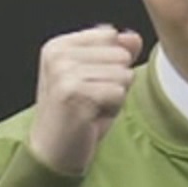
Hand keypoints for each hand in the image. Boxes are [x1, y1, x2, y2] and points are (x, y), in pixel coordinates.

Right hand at [27, 25, 144, 175]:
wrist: (54, 151)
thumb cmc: (78, 114)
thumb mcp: (99, 77)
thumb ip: (116, 51)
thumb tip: (134, 37)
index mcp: (58, 45)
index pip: (111, 35)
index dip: (111, 63)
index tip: (90, 83)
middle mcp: (57, 55)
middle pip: (120, 54)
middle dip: (115, 81)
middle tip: (91, 99)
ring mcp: (63, 73)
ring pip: (123, 73)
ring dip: (115, 96)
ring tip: (91, 108)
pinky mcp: (73, 92)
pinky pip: (119, 92)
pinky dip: (112, 108)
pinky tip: (91, 117)